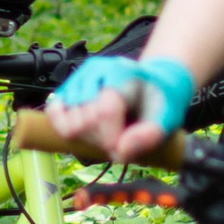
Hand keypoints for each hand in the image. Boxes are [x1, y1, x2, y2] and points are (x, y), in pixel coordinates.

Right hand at [44, 50, 196, 160]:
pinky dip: (67, 130)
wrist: (154, 83)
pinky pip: (55, 115)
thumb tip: (120, 151)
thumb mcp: (167, 118)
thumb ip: (149, 136)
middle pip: (84, 122)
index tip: (124, 150)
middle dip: (102, 141)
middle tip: (119, 139)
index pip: (104, 112)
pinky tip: (87, 130)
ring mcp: (78, 79)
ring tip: (107, 133)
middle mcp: (95, 71)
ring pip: (68, 124)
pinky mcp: (67, 88)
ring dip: (88, 139)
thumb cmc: (160, 102)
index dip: (111, 139)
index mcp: (121, 73)